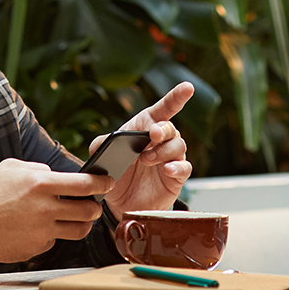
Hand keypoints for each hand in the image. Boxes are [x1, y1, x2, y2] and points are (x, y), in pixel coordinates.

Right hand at [0, 159, 109, 271]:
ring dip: (81, 224)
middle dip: (94, 207)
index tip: (108, 183)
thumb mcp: (12, 168)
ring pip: (78, 231)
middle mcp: (46, 209)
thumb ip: (39, 169)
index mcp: (42, 184)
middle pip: (88, 211)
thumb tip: (57, 174)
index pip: (85, 184)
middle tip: (91, 205)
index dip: (102, 184)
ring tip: (74, 218)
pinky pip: (54, 241)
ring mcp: (43, 231)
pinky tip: (38, 229)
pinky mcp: (37, 248)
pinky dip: (51, 235)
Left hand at [99, 83, 193, 218]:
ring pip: (178, 146)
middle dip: (163, 129)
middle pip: (171, 128)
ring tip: (146, 160)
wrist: (121, 202)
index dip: (177, 97)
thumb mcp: (103, 156)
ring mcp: (170, 158)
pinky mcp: (176, 177)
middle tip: (153, 134)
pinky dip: (177, 167)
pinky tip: (167, 170)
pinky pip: (184, 168)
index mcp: (146, 128)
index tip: (188, 87)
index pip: (164, 108)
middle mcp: (162, 140)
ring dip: (162, 151)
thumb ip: (100, 144)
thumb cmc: (116, 172)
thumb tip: (105, 141)